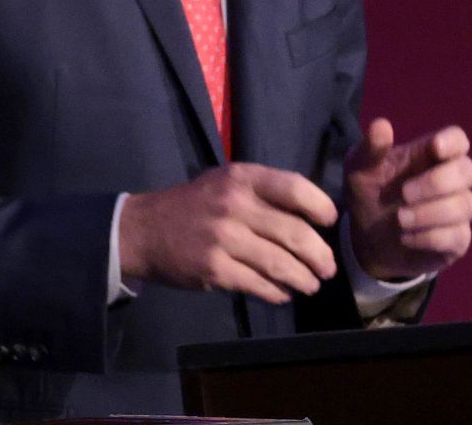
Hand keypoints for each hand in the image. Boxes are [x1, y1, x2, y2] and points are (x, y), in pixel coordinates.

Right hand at [119, 163, 338, 304]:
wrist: (142, 230)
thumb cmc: (193, 206)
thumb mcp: (225, 183)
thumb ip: (264, 194)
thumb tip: (313, 219)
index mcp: (240, 178)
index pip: (295, 188)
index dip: (321, 207)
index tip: (329, 223)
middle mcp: (233, 204)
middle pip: (296, 234)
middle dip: (320, 257)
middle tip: (327, 268)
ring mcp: (222, 238)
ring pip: (282, 264)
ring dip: (304, 279)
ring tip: (311, 285)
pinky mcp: (214, 268)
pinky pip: (259, 284)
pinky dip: (277, 292)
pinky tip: (281, 293)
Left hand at [345, 118, 471, 280]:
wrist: (366, 239)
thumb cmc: (369, 195)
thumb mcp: (359, 170)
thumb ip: (370, 149)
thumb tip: (381, 125)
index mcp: (428, 157)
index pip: (457, 141)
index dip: (452, 142)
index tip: (435, 148)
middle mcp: (450, 180)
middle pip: (466, 171)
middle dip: (437, 182)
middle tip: (405, 193)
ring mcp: (457, 210)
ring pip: (465, 205)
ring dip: (431, 212)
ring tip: (399, 219)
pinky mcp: (457, 239)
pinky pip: (457, 236)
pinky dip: (430, 237)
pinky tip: (405, 237)